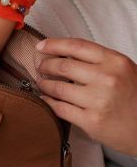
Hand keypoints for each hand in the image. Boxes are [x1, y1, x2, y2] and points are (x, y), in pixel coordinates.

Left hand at [35, 38, 136, 155]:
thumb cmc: (134, 98)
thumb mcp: (123, 71)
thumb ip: (98, 62)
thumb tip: (63, 54)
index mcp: (115, 62)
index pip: (77, 46)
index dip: (54, 44)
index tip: (41, 46)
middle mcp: (107, 78)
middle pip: (63, 66)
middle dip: (45, 65)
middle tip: (40, 67)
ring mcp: (98, 100)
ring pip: (58, 88)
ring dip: (44, 84)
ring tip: (41, 83)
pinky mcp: (91, 121)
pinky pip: (59, 108)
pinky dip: (48, 102)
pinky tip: (45, 99)